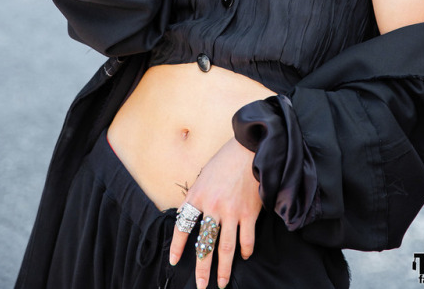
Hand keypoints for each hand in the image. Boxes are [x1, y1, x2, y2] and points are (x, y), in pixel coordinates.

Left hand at [170, 137, 261, 288]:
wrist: (249, 149)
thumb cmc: (225, 161)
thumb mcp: (203, 176)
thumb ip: (196, 197)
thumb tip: (187, 215)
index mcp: (198, 196)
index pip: (183, 226)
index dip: (178, 245)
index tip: (174, 261)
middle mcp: (213, 207)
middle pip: (205, 245)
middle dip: (202, 269)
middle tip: (200, 286)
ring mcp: (232, 212)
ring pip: (226, 248)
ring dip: (224, 269)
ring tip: (222, 283)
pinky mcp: (249, 213)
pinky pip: (246, 239)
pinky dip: (245, 251)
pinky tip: (244, 256)